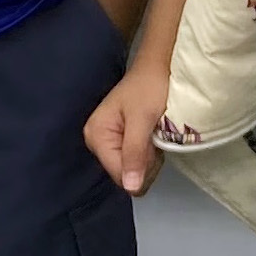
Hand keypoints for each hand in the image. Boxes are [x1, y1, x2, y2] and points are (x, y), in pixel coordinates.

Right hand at [83, 56, 173, 195]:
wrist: (159, 66)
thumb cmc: (150, 87)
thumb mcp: (143, 119)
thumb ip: (135, 153)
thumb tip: (131, 188)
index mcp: (96, 135)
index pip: (118, 174)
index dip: (141, 168)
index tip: (153, 147)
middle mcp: (97, 141)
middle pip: (124, 175)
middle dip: (144, 163)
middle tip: (154, 138)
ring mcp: (108, 142)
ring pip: (132, 171)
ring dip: (149, 159)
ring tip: (154, 135)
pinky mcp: (121, 141)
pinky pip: (136, 161)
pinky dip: (149, 154)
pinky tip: (153, 138)